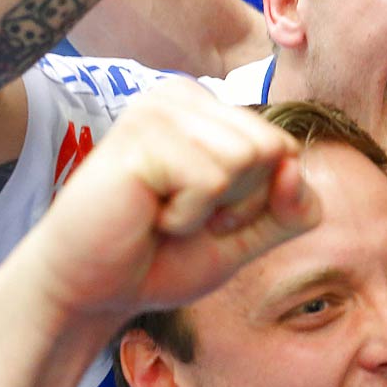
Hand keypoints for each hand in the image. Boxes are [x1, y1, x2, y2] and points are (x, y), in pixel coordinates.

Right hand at [10, 78, 315, 324]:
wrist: (91, 292)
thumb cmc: (162, 258)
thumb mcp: (249, 236)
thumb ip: (291, 206)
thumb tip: (295, 165)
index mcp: (209, 108)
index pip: (286, 149)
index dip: (259, 200)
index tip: (207, 214)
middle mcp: (184, 95)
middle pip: (274, 148)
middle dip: (241, 201)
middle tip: (182, 216)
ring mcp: (160, 108)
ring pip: (249, 159)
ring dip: (211, 208)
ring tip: (163, 213)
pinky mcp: (142, 134)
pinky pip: (212, 180)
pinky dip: (187, 215)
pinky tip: (146, 212)